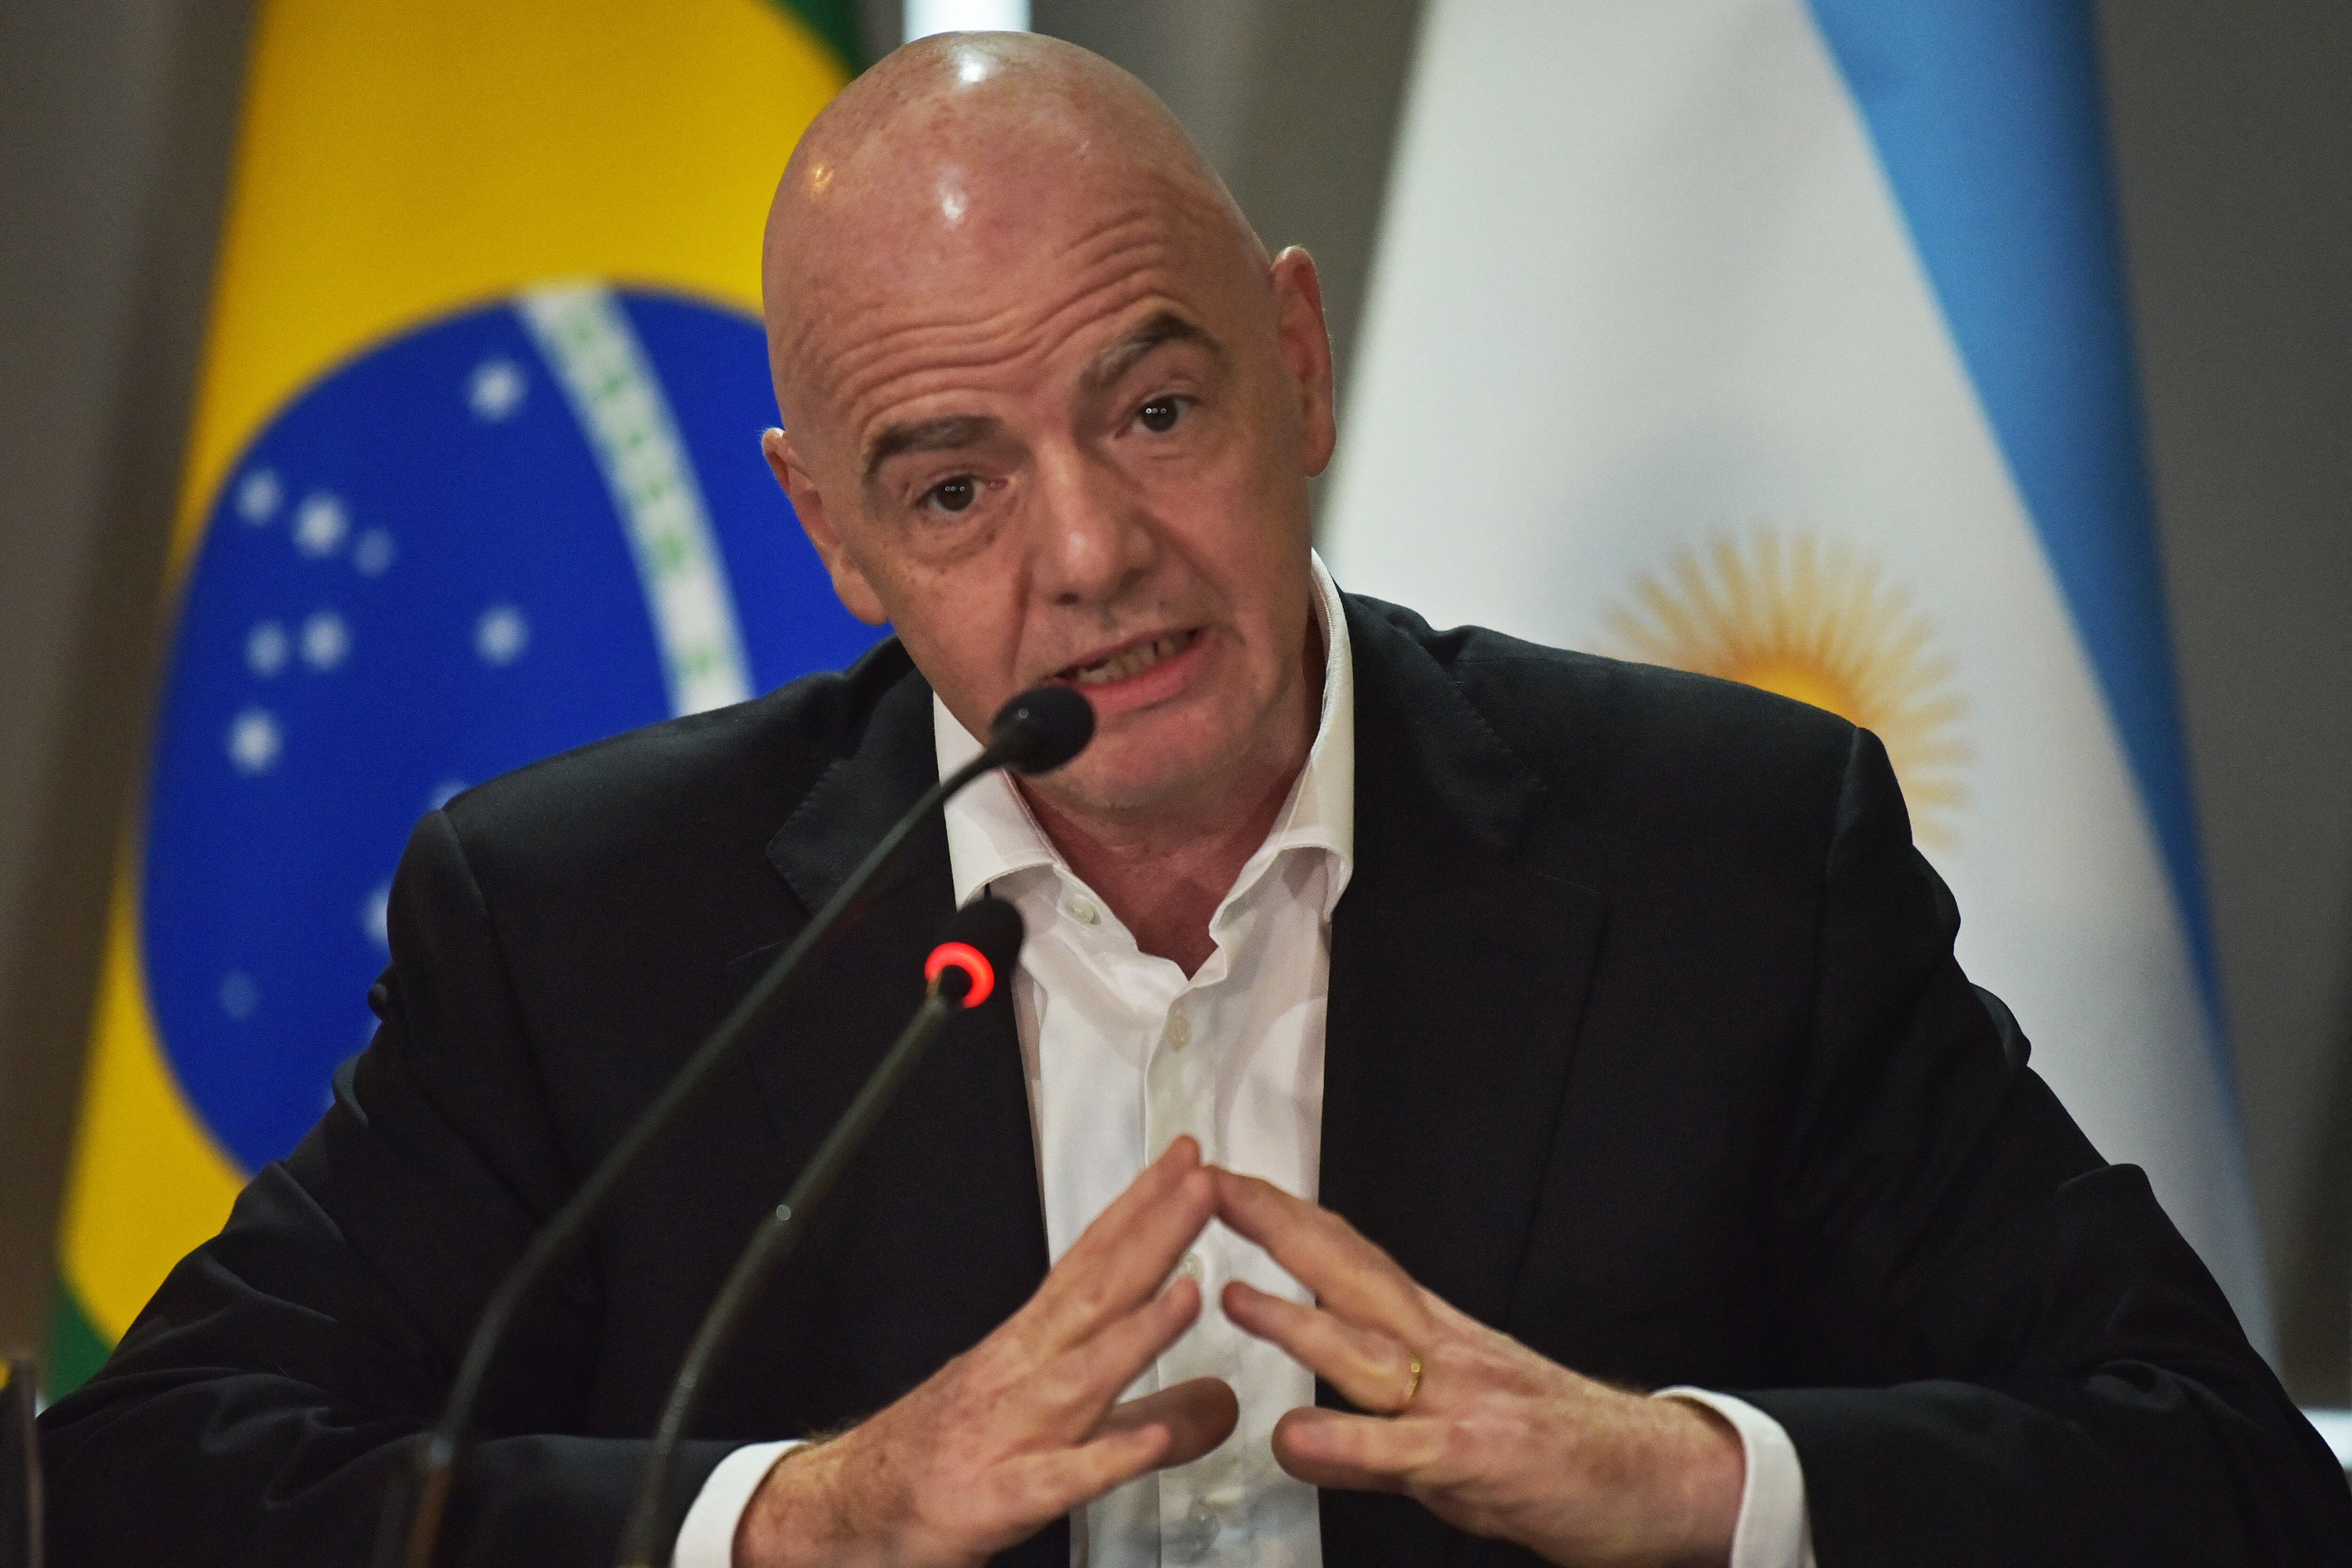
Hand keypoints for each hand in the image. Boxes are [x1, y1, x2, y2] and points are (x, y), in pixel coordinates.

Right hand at [735, 1137, 1238, 1567]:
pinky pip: (1058, 1478)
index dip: (1143, 1211)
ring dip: (1134, 1334)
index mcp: (1032, 1346)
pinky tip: (1146, 1443)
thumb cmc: (952, 1456)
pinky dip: (1102, 1458)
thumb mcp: (1062, 1431)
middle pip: (1094, 1295)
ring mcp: (1010, 1432)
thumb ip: (1149, 1414)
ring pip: (1080, 1376)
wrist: (851, 1508)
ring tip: (1189, 1295)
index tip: (1189, 1164)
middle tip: (1202, 1185)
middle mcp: (1021, 1373)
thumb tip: (1224, 1401)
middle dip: (1151, 1238)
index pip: (1093, 1262)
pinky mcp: (1000, 1496)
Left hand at [1211, 1169, 1741, 1567]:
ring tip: (1231, 1295)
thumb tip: (1295, 1437)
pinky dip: (1347, 1442)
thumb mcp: (1442, 1438)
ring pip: (1367, 1355)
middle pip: (1350, 1274)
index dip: (1285, 1217)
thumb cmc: (1552, 1451)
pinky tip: (1297, 1437)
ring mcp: (1460, 1401)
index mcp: (1432, 1334)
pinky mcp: (1477, 1458)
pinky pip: (1401, 1449)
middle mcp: (1441, 1351)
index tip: (1223, 1181)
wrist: (1655, 1480)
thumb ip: (1366, 1436)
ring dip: (1298, 1324)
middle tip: (1209, 1189)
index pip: (1348, 1258)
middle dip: (1277, 1228)